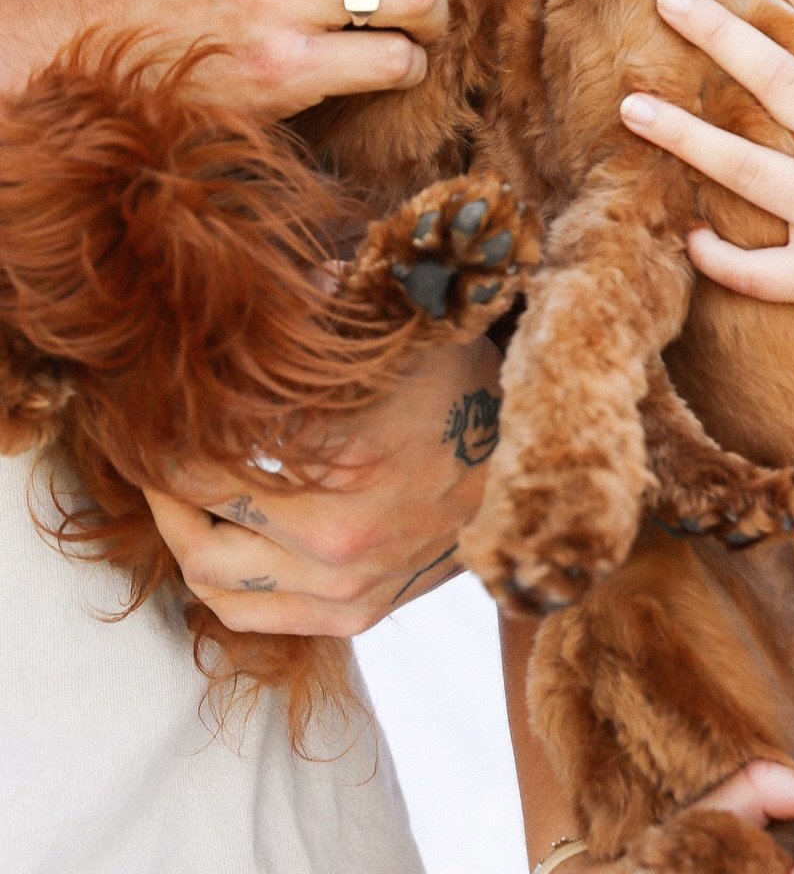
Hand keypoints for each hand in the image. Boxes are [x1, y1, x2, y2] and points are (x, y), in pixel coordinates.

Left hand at [143, 334, 499, 636]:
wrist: (533, 466)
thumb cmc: (466, 388)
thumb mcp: (404, 330)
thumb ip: (329, 301)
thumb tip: (269, 285)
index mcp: (347, 457)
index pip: (213, 454)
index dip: (169, 431)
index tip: (152, 407)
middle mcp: (340, 536)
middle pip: (200, 529)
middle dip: (162, 489)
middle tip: (153, 453)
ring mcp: (349, 584)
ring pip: (216, 585)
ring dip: (183, 538)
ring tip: (178, 497)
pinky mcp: (359, 612)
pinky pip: (255, 617)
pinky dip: (220, 585)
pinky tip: (221, 540)